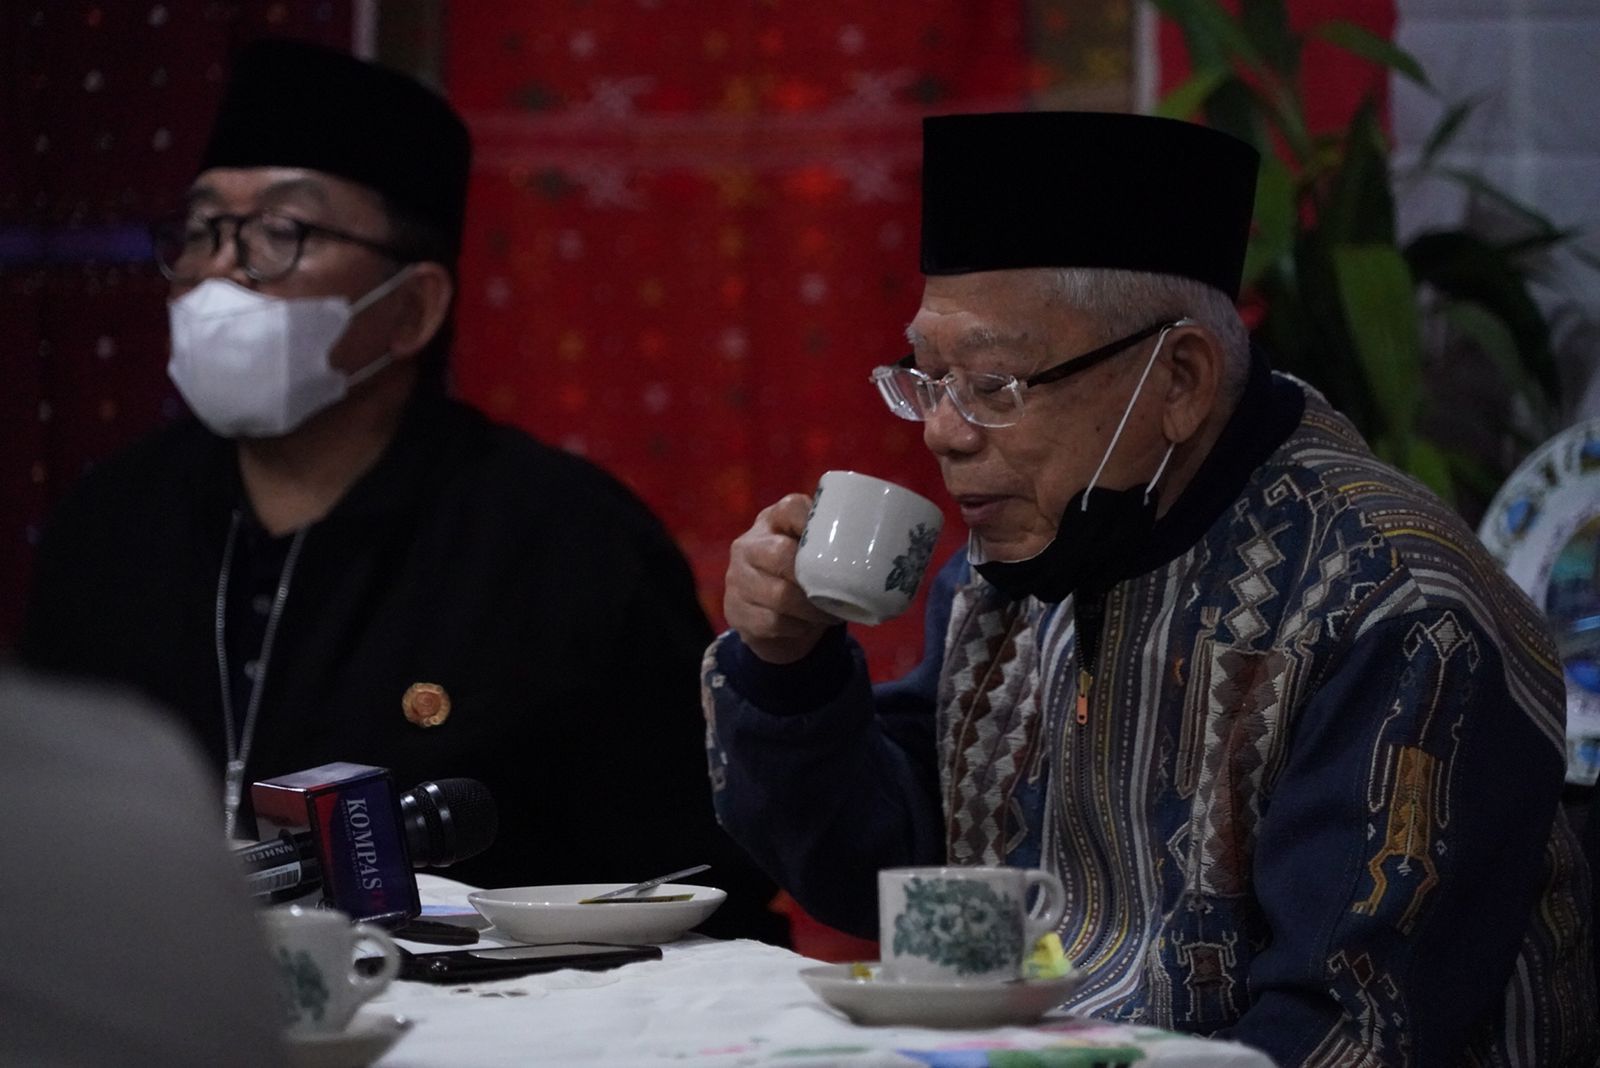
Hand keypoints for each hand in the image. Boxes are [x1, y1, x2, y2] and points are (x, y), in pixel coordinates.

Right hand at [723, 493, 839, 663]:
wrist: (766, 616)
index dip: (812, 519)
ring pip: (778, 595)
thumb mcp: (810, 553)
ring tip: (832, 614)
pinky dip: (797, 627)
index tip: (840, 536)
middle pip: (780, 554)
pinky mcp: (736, 612)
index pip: (790, 508)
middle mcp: (748, 545)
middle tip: (840, 591)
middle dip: (814, 577)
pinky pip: (772, 623)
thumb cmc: (799, 575)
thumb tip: (891, 547)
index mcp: (770, 521)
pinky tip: (808, 626)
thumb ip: (834, 543)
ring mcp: (737, 579)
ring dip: (811, 609)